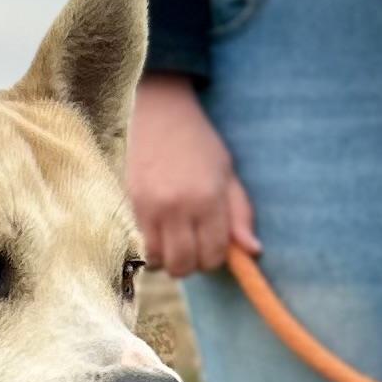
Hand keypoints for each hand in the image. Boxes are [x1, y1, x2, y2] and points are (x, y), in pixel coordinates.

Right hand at [127, 73, 260, 278]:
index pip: (213, 254)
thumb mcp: (227, 175)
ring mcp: (149, 209)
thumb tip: (252, 251)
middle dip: (191, 264)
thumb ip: (240, 214)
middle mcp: (177, 208)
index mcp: (208, 199)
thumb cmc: (199, 145)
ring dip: (167, 259)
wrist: (159, 116)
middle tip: (192, 247)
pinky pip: (139, 247)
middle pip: (183, 265)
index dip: (215, 259)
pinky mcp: (128, 207)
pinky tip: (156, 233)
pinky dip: (149, 249)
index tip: (213, 248)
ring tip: (172, 241)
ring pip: (157, 262)